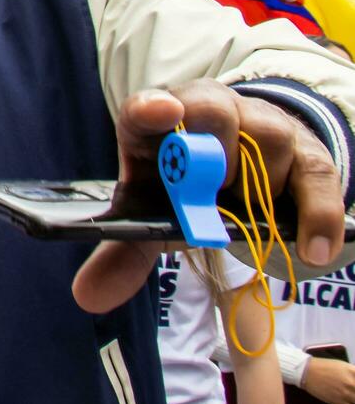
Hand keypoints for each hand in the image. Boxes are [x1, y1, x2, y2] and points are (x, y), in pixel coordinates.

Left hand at [72, 80, 344, 312]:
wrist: (238, 174)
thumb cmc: (183, 189)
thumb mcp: (151, 217)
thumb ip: (121, 255)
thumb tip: (87, 297)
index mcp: (155, 125)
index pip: (145, 107)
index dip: (151, 108)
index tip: (161, 111)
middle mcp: (206, 110)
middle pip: (212, 109)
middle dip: (212, 152)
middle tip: (213, 191)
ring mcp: (258, 124)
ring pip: (267, 135)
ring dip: (260, 181)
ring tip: (246, 214)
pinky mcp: (305, 150)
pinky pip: (316, 174)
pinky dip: (316, 213)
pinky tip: (312, 251)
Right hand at [304, 356, 354, 403]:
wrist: (305, 371)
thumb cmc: (325, 367)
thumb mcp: (344, 366)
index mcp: (353, 371)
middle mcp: (352, 383)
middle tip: (353, 390)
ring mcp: (346, 394)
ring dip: (354, 398)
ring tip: (351, 395)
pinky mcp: (339, 402)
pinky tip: (349, 401)